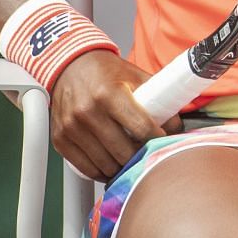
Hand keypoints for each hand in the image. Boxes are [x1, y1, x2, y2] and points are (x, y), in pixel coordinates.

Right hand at [49, 50, 176, 182]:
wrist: (69, 65)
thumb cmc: (106, 72)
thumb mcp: (135, 76)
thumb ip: (157, 97)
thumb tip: (177, 124)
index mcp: (110, 94)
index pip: (141, 128)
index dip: (158, 139)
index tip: (164, 142)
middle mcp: (88, 111)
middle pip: (124, 151)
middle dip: (140, 156)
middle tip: (148, 154)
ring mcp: (71, 127)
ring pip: (105, 164)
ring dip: (122, 167)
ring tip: (131, 161)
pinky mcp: (60, 138)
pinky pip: (85, 167)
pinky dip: (101, 171)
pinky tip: (112, 165)